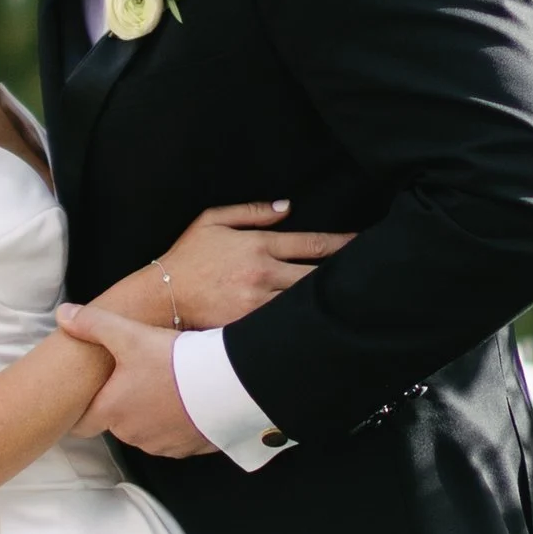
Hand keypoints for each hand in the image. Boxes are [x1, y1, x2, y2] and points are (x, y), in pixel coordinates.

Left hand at [56, 304, 213, 456]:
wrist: (226, 384)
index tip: (87, 397)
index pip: (81, 424)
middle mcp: (133, 435)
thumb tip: (62, 314)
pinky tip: (186, 401)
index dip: (81, 410)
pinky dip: (176, 423)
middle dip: (123, 403)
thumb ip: (93, 324)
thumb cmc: (174, 361)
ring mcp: (161, 445)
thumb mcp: (130, 335)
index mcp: (113, 411)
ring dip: (150, 414)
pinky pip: (174, 437)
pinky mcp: (188, 449)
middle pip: (116, 422)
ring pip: (145, 430)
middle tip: (137, 376)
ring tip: (165, 386)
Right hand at [117, 200, 348, 331]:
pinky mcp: (249, 326)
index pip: (311, 244)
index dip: (342, 244)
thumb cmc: (186, 257)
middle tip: (372, 276)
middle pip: (317, 276)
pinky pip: (285, 325)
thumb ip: (251, 211)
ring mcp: (257, 303)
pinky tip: (322, 325)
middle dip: (345, 276)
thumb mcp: (212, 220)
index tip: (364, 244)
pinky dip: (303, 323)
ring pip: (305, 302)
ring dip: (329, 302)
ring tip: (355, 302)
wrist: (160, 297)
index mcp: (257, 245)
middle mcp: (262, 273)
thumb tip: (288, 207)